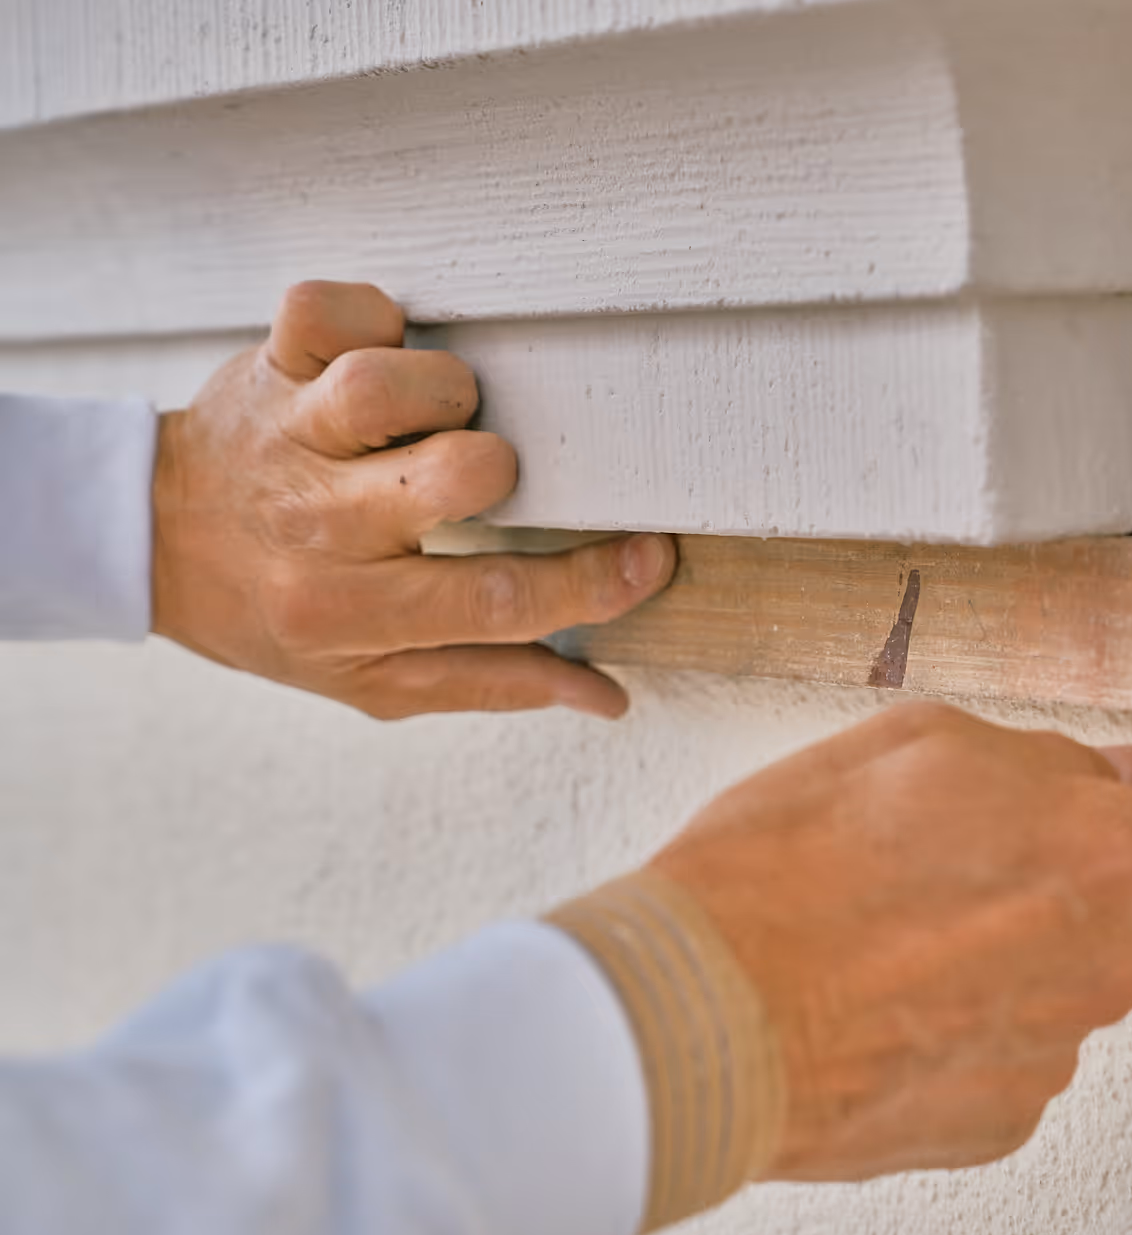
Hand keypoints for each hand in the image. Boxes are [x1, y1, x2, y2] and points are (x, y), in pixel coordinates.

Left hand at [150, 281, 675, 718]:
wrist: (149, 542)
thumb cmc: (281, 614)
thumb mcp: (378, 677)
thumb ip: (495, 682)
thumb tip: (607, 697)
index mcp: (353, 613)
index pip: (500, 602)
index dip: (593, 581)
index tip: (650, 557)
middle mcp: (319, 525)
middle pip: (464, 474)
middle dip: (501, 470)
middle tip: (485, 479)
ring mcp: (291, 434)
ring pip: (399, 385)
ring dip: (444, 392)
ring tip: (434, 416)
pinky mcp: (270, 362)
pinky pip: (334, 307)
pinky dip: (373, 315)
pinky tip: (382, 350)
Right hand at [648, 703, 1131, 1180]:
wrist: (701, 1013)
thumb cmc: (788, 871)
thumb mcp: (920, 742)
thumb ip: (1050, 759)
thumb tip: (1116, 777)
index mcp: (1104, 857)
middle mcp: (1104, 966)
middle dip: (1104, 901)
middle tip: (997, 873)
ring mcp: (1056, 1054)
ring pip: (1081, 999)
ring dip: (1032, 968)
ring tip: (915, 941)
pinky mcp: (1001, 1123)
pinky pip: (1020, 1065)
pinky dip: (976, 1038)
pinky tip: (893, 1007)